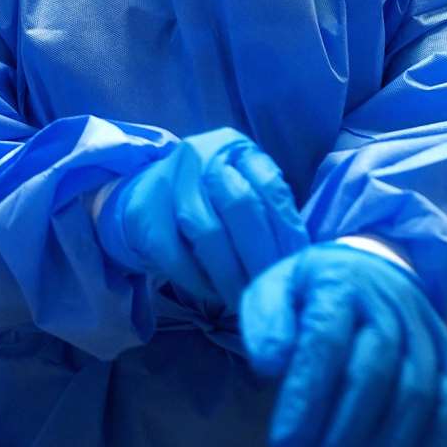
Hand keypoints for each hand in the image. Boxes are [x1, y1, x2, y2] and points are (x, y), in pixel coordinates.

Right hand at [95, 128, 307, 309]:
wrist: (147, 193)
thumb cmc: (210, 197)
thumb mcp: (243, 185)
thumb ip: (270, 208)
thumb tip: (302, 255)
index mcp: (234, 147)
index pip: (270, 186)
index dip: (287, 230)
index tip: (297, 265)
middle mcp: (200, 155)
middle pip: (239, 206)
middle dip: (260, 255)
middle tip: (272, 288)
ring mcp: (169, 182)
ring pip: (208, 232)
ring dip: (231, 273)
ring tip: (246, 299)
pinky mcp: (145, 214)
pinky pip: (176, 254)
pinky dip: (199, 279)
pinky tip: (215, 294)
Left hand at [240, 244, 446, 446]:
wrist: (367, 269)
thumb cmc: (308, 294)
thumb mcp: (271, 293)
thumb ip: (266, 325)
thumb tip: (270, 365)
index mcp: (339, 283)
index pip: (325, 341)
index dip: (307, 397)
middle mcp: (389, 304)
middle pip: (375, 375)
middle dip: (345, 440)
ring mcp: (426, 331)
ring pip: (418, 394)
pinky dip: (438, 445)